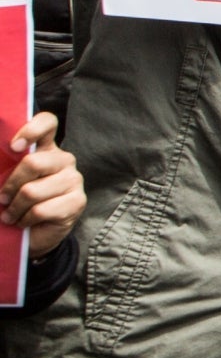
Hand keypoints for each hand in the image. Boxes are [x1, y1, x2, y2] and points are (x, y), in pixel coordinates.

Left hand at [2, 112, 85, 256]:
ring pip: (33, 191)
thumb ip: (4, 166)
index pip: (47, 123)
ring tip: (10, 215)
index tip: (14, 147)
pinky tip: (24, 221)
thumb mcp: (7, 180)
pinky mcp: (77, 202)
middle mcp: (63, 160)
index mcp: (45, 148)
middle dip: (10, 184)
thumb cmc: (16, 202)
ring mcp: (73, 180)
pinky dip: (25, 219)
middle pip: (34, 162)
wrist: (31, 234)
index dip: (31, 130)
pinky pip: (41, 210)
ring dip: (14, 208)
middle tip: (1, 198)